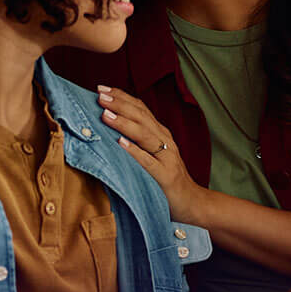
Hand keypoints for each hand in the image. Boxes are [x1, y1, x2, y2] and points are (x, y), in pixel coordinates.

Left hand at [100, 86, 203, 223]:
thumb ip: (136, 141)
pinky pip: (148, 162)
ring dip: (124, 123)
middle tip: (100, 96)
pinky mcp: (165, 176)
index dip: (123, 97)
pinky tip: (120, 144)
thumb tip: (105, 127)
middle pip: (142, 117)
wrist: (191, 203)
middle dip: (120, 105)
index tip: (102, 89)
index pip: (141, 109)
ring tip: (106, 114)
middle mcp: (165, 141)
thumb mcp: (151, 155)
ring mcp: (167, 158)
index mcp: (160, 134)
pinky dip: (134, 151)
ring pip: (145, 135)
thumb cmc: (164, 180)